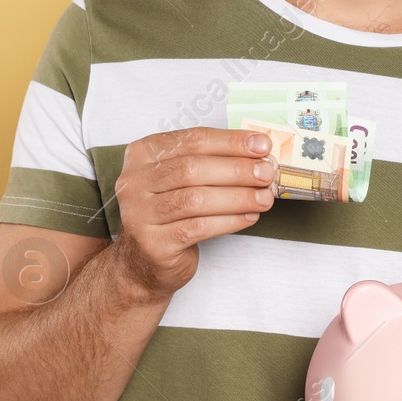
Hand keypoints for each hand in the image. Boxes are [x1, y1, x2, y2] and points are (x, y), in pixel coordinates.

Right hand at [114, 126, 275, 298]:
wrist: (146, 260)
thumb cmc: (171, 213)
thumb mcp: (183, 180)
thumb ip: (213, 162)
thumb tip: (258, 153)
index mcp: (144, 154)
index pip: (192, 140)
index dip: (231, 141)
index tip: (262, 145)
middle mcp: (134, 181)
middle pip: (192, 168)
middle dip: (236, 169)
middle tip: (266, 173)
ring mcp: (139, 213)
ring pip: (196, 199)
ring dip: (238, 197)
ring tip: (264, 198)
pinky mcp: (152, 242)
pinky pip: (197, 228)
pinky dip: (229, 221)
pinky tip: (249, 217)